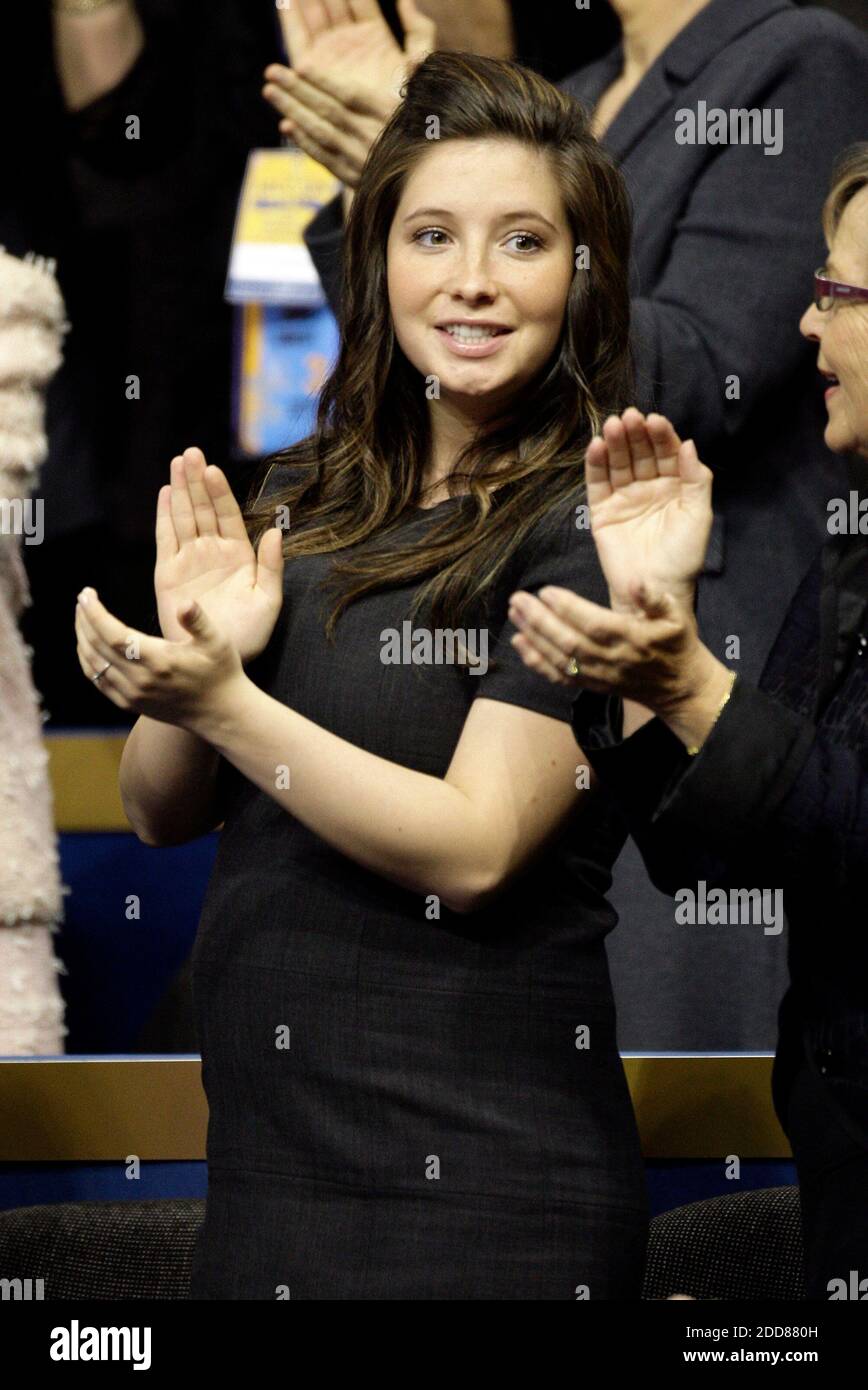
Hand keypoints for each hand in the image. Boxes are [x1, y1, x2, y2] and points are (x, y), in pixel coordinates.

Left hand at [75, 587, 246, 735]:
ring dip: (82, 638)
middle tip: (82, 599)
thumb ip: (198, 620)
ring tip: (82, 617)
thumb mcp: (217, 642)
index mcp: (159, 661)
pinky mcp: (130, 704)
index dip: (94, 613)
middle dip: (84, 620)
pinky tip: (87, 646)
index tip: (86, 593)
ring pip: (93, 663)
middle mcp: (140, 680)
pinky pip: (98, 681)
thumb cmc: (220, 672)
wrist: (220, 712)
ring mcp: (132, 695)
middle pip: (97, 646)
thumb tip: (184, 603)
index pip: (112, 634)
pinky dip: (87, 660)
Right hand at [154, 447, 283, 664]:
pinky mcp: (167, 574)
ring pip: (184, 518)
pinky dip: (164, 517)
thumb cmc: (247, 636)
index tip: (213, 470)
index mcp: (239, 556)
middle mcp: (212, 553)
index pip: (228, 515)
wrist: (217, 661)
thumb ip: (272, 566)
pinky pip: (165, 539)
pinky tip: (165, 494)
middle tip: (190, 453)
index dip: (220, 492)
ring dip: (180, 490)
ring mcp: (189, 561)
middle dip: (196, 481)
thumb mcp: (268, 601)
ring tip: (177, 462)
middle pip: (203, 509)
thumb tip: (275, 531)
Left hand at [266, 0, 435, 185]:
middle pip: (329, 112)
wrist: (432, 178)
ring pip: (322, 133)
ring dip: (294, 112)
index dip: (323, 81)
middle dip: (298, 91)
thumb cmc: (431, 124)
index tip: (300, 65)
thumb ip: (419, 51)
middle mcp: (374, 137)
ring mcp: (362, 160)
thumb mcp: (431, 87)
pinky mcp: (356, 178)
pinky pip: (326, 159)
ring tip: (270, 91)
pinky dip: (305, 143)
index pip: (350, 95)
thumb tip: (408, 21)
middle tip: (271, 72)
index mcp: (390, 113)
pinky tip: (286, 126)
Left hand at [507, 581, 718, 714]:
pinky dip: (536, 661)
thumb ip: (655, 597)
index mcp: (631, 638)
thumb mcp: (677, 615)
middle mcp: (611, 658)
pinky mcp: (590, 684)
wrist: (680, 687)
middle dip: (540, 620)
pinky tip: (519, 643)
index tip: (546, 591)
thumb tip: (636, 581)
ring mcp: (598, 674)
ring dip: (533, 636)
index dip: (567, 608)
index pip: (593, 623)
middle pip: (568, 640)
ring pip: (559, 658)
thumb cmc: (676, 645)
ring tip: (514, 614)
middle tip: (518, 599)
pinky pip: (558, 676)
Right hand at [585, 409, 712, 615]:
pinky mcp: (603, 512)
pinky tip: (597, 447)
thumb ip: (696, 480)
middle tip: (630, 417)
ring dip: (615, 443)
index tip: (655, 421)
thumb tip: (688, 444)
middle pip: (640, 453)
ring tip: (612, 426)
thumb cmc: (682, 558)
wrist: (656, 590)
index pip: (667, 453)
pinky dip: (595, 465)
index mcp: (675, 487)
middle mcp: (649, 488)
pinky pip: (597, 483)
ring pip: (619, 463)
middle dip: (636, 434)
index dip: (661, 436)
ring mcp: (625, 499)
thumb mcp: (698, 516)